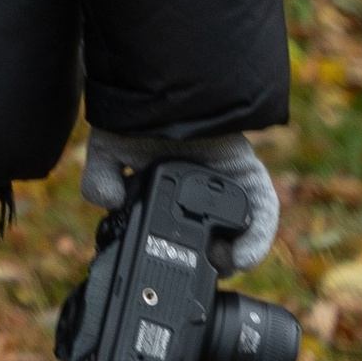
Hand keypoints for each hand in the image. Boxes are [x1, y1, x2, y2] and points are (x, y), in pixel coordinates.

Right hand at [82, 127, 279, 271]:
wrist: (162, 86)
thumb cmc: (136, 111)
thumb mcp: (107, 152)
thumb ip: (100, 182)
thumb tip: (113, 208)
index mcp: (174, 188)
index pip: (186, 230)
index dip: (182, 256)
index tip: (173, 272)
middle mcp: (205, 188)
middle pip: (218, 235)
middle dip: (210, 261)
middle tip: (197, 274)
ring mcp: (229, 181)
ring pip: (243, 228)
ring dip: (237, 255)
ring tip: (219, 267)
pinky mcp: (249, 173)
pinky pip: (261, 210)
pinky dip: (257, 238)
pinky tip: (241, 256)